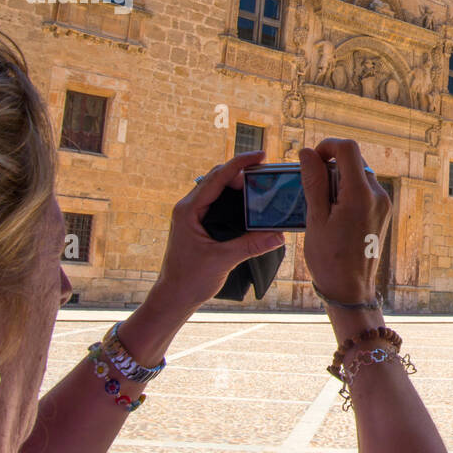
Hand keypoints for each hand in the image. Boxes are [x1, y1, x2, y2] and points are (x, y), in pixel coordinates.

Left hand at [148, 150, 285, 316]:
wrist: (174, 297)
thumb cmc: (189, 279)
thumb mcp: (223, 260)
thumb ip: (251, 245)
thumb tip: (278, 235)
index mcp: (189, 210)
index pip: (217, 177)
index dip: (240, 164)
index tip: (260, 155)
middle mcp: (188, 208)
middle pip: (216, 178)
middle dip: (241, 170)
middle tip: (265, 170)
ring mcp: (192, 215)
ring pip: (217, 188)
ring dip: (237, 183)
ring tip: (260, 182)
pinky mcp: (198, 224)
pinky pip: (217, 202)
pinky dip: (234, 197)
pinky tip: (249, 202)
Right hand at [298, 139, 390, 303]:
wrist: (350, 289)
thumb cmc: (329, 258)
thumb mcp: (315, 218)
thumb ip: (314, 182)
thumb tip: (308, 152)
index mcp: (361, 195)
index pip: (348, 149)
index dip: (327, 146)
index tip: (311, 160)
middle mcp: (378, 195)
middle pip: (354, 161)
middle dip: (331, 166)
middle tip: (312, 189)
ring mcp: (384, 204)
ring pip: (359, 175)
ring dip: (338, 180)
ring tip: (322, 207)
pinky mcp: (383, 212)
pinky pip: (364, 190)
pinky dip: (348, 192)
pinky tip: (334, 214)